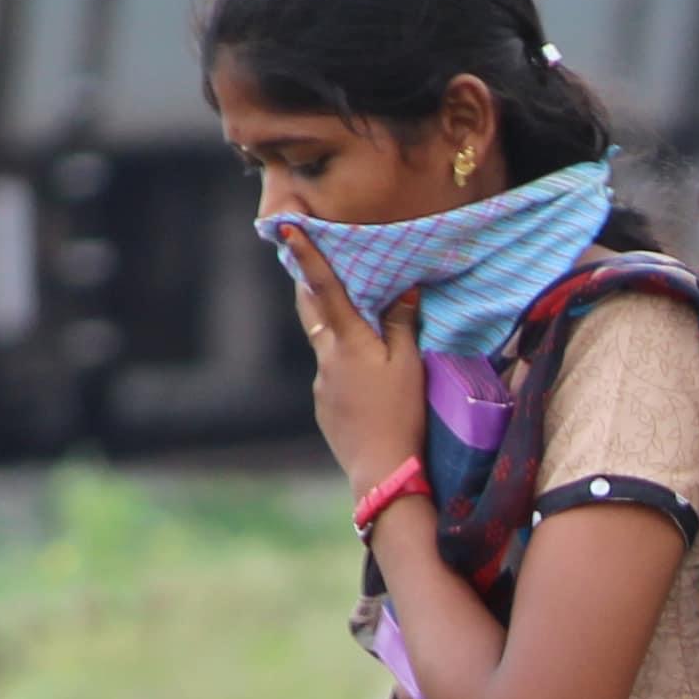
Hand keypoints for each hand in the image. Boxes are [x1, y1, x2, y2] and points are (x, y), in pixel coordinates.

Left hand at [282, 230, 430, 493]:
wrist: (381, 471)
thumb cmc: (402, 414)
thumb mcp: (410, 366)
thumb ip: (402, 326)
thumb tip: (404, 291)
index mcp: (349, 341)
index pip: (326, 288)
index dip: (308, 256)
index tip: (288, 227)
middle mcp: (327, 357)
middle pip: (312, 311)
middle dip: (308, 286)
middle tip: (308, 264)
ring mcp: (321, 384)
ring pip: (325, 347)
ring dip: (337, 335)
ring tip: (363, 344)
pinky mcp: (323, 406)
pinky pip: (331, 377)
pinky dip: (344, 371)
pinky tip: (367, 389)